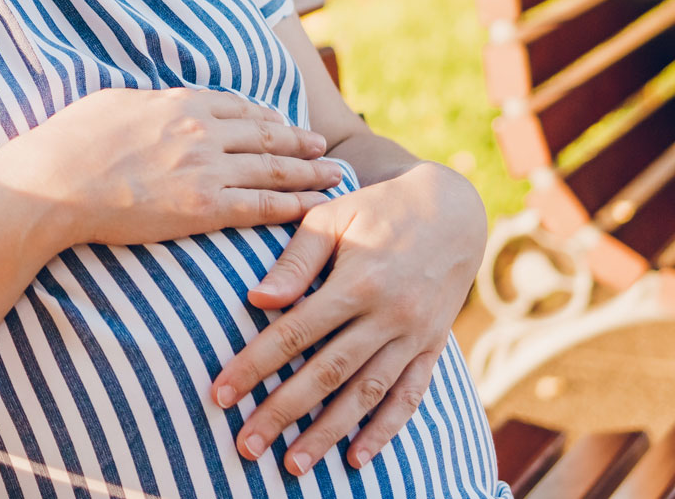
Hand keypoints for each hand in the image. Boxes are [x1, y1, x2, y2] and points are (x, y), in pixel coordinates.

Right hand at [0, 87, 341, 254]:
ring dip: (309, 173)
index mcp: (181, 102)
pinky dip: (293, 206)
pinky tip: (314, 208)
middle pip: (267, 135)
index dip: (267, 117)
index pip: (239, 107)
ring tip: (333, 176)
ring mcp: (207, 169)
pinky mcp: (204, 208)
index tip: (283, 123)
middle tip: (323, 148)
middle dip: (300, 142)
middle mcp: (203, 131)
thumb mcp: (113, 101)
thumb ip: (148, 100)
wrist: (56, 181)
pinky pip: (262, 206)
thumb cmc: (71, 140)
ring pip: (274, 169)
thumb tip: (158, 101)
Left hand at [212, 161, 485, 473]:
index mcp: (357, 281)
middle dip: (283, 413)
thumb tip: (257, 300)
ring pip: (366, 394)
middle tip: (246, 446)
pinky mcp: (432, 347)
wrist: (453, 208)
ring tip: (294, 466)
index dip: (255, 366)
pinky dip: (385, 431)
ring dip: (329, 433)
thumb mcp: (332, 217)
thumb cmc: (377, 209)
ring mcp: (415, 336)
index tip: (221, 394)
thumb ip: (295, 260)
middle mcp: (389, 315)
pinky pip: (410, 397)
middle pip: (327, 374)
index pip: (295, 333)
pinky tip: (357, 459)